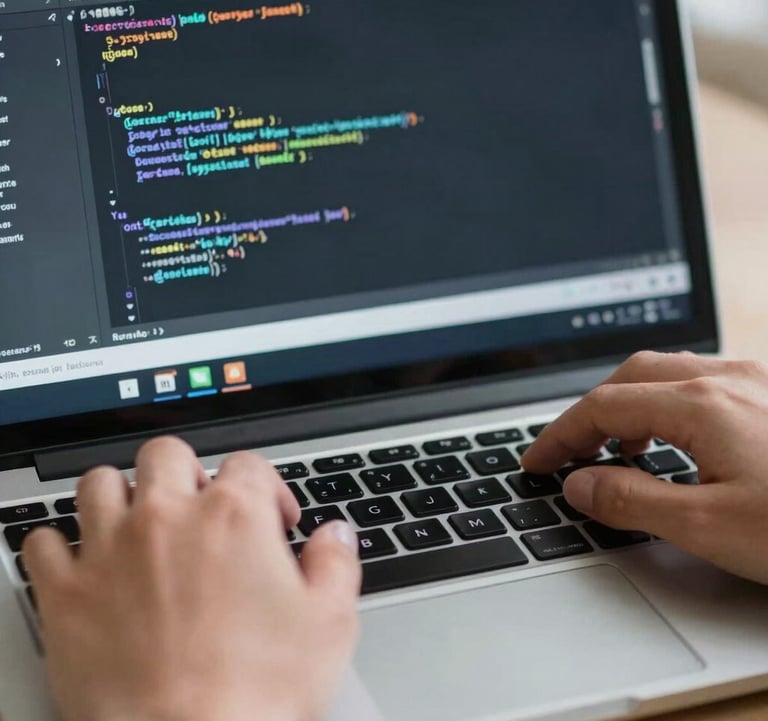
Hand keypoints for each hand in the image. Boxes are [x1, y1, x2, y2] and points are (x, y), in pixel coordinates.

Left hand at [23, 437, 361, 720]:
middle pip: (167, 454)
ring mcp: (110, 552)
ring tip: (137, 522)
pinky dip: (60, 546)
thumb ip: (336, 564)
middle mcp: (168, 519)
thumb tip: (336, 535)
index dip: (267, 488)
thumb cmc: (255, 694)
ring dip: (120, 495)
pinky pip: (43, 543)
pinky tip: (82, 563)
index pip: (248, 465)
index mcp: (234, 517)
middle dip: (187, 473)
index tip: (271, 519)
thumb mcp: (329, 625)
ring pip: (99, 484)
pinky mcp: (66, 596)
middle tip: (199, 509)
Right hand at [522, 351, 767, 584]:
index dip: (560, 436)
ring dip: (630, 406)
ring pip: (669, 374)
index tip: (537, 462)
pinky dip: (668, 404)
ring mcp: (759, 382)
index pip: (603, 407)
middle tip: (568, 452)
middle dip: (590, 413)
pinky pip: (705, 382)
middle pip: (631, 377)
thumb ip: (633, 501)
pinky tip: (676, 435)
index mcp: (702, 404)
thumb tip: (581, 485)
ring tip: (616, 447)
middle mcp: (728, 379)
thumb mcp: (709, 527)